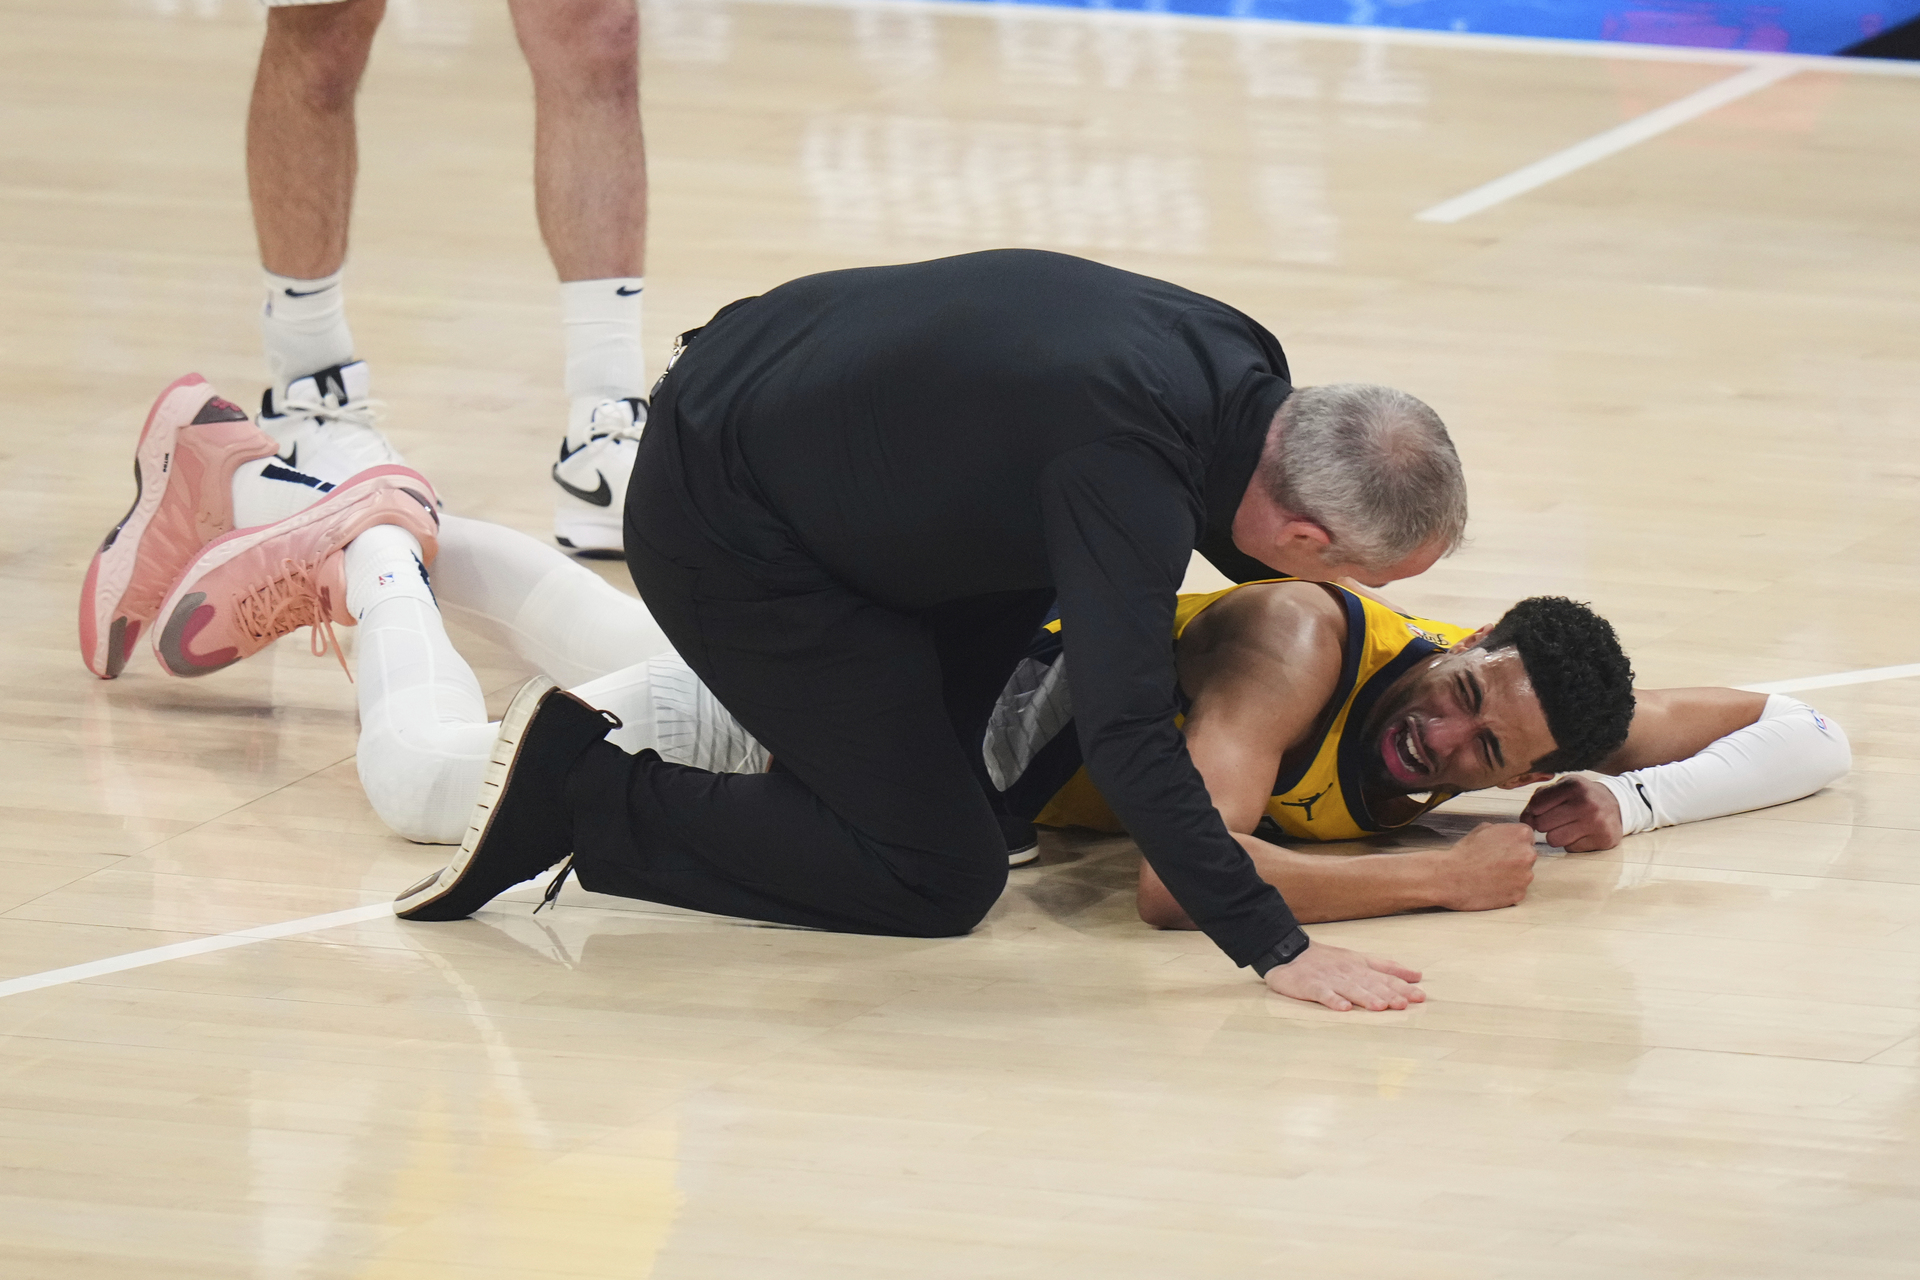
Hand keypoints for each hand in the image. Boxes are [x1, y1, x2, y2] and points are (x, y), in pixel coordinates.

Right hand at [1263, 941, 1424, 1010]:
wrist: (1289, 951)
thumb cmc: (1327, 959)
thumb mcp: (1360, 959)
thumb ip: (1387, 967)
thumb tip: (1417, 975)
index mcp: (1361, 967)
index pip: (1385, 977)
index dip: (1402, 987)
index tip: (1420, 997)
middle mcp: (1348, 972)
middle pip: (1370, 984)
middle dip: (1388, 994)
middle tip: (1403, 1004)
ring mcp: (1330, 979)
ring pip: (1350, 989)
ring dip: (1365, 997)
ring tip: (1379, 1007)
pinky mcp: (1311, 985)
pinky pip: (1323, 993)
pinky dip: (1333, 1000)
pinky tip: (1343, 1008)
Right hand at [1431, 821, 1537, 910]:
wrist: (1449, 877)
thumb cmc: (1463, 853)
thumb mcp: (1482, 829)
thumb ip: (1502, 831)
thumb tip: (1508, 835)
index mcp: (1521, 834)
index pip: (1527, 838)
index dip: (1512, 844)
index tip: (1501, 849)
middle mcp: (1528, 854)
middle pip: (1528, 856)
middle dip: (1515, 859)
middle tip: (1494, 863)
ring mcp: (1525, 876)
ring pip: (1523, 875)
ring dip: (1512, 875)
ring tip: (1490, 876)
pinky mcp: (1519, 895)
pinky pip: (1517, 891)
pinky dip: (1507, 890)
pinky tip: (1491, 887)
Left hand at [1520, 776, 1624, 851]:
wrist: (1618, 804)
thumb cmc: (1581, 796)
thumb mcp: (1562, 787)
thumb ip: (1539, 799)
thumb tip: (1525, 821)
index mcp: (1573, 785)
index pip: (1536, 805)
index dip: (1534, 811)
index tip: (1543, 811)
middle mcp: (1586, 803)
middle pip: (1542, 824)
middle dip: (1544, 824)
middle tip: (1557, 819)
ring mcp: (1596, 822)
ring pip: (1554, 840)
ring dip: (1556, 836)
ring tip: (1568, 826)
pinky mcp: (1603, 839)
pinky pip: (1570, 848)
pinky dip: (1572, 843)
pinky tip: (1582, 833)